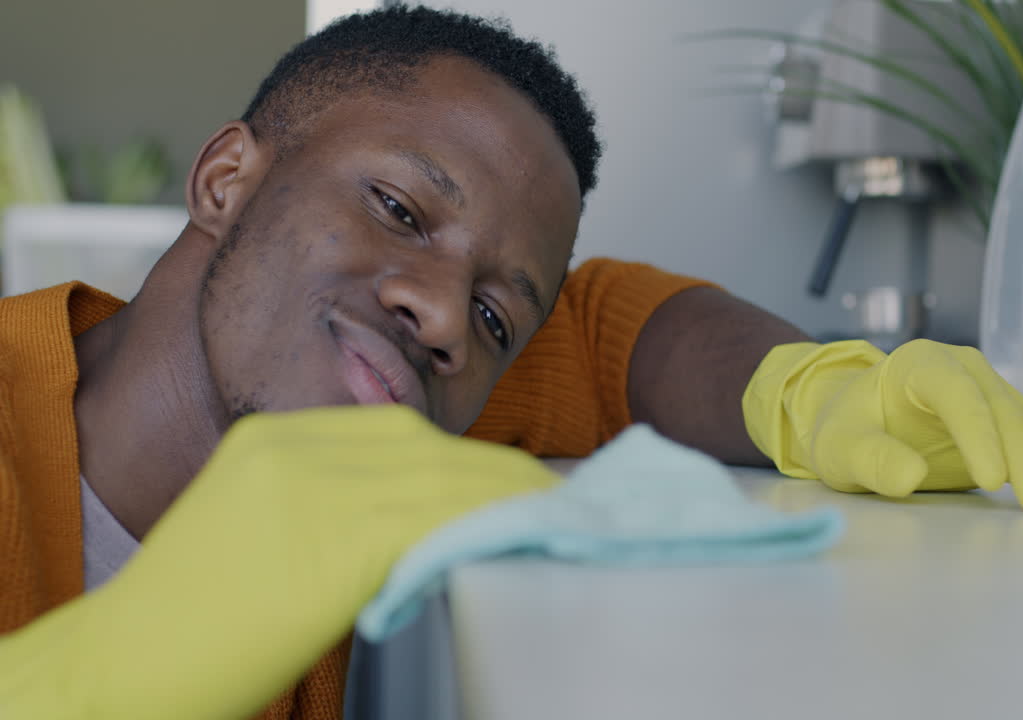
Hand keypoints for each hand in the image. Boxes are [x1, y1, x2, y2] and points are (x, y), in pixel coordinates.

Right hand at [0, 404, 556, 719]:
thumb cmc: (193, 618)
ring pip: (440, 477)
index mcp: (274, 440)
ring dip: (505, 496)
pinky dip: (484, 523)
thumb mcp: (258, 528)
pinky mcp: (336, 534)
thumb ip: (325, 505)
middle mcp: (296, 446)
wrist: (128, 659)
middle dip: (488, 469)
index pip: (393, 432)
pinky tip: (519, 535)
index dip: (456, 457)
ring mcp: (315, 485)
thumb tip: (408, 518)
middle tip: (541, 492)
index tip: (498, 477)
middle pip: (423, 446)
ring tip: (552, 511)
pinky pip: (434, 517)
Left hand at [743, 339, 1022, 513]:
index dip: (978, 434)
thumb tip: (909, 476)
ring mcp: (990, 391)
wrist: (858, 422)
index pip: (955, 392)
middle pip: (1003, 411)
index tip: (992, 481)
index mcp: (919, 363)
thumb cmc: (847, 429)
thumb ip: (868, 458)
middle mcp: (964, 368)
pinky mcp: (1006, 419)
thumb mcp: (839, 447)